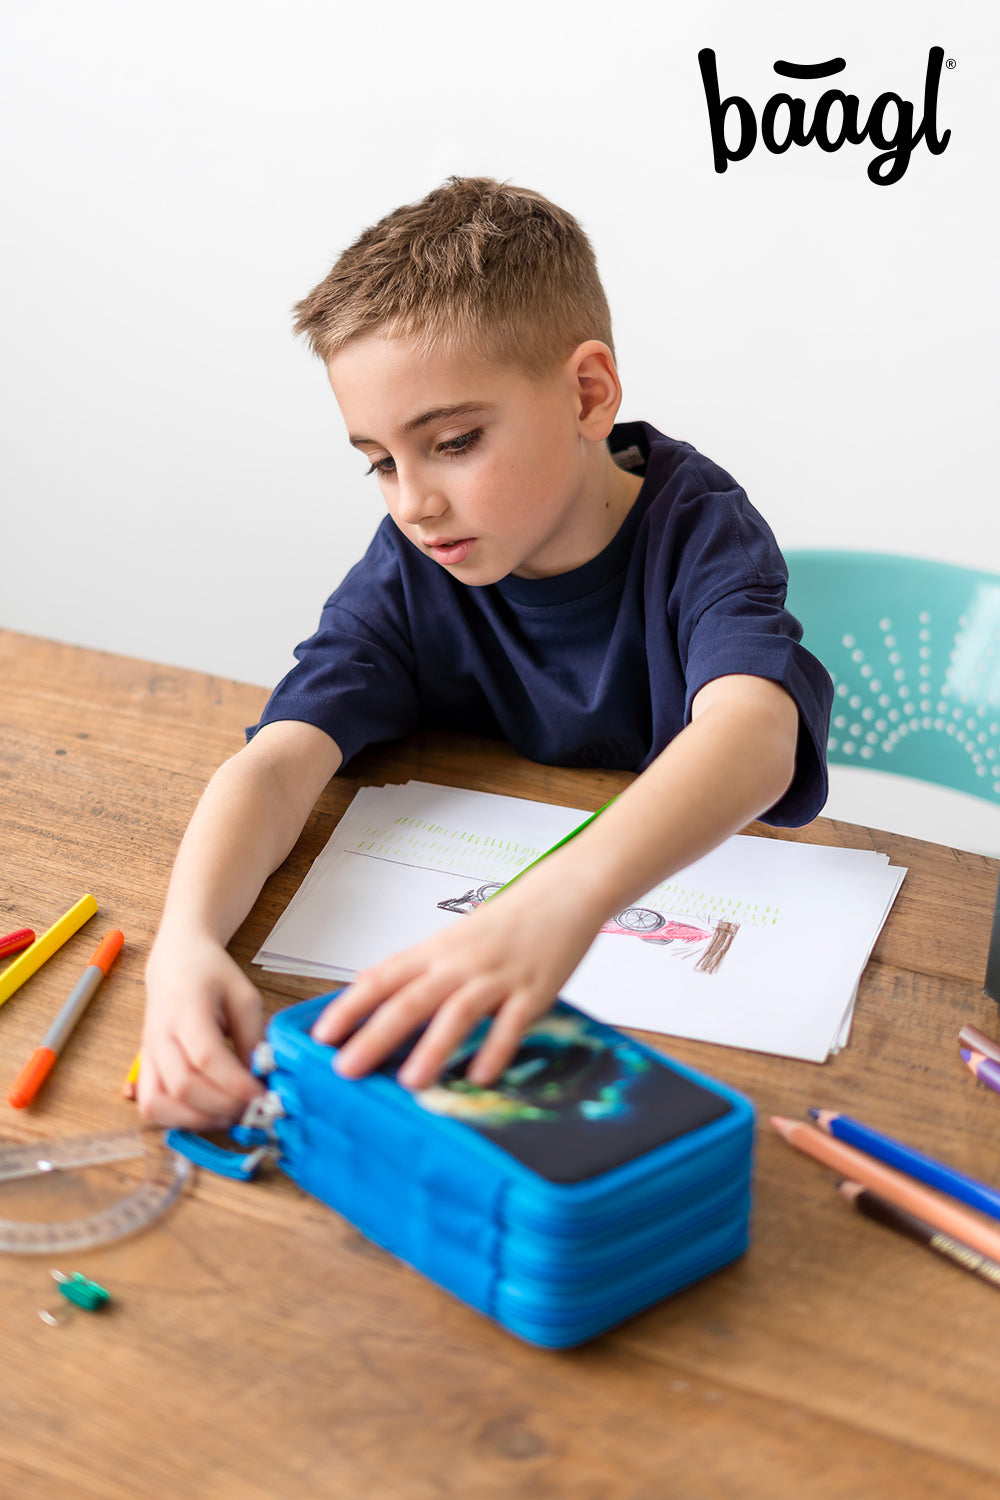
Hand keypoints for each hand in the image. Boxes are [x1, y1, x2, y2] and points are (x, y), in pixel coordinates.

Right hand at [139, 934, 265, 1127]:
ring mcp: (148, 1053)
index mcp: (186, 1009)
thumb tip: (258, 1078)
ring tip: (228, 1116)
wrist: (176, 961)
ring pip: (158, 1103)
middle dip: (222, 1105)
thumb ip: (251, 1037)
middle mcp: (160, 1035)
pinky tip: (202, 1116)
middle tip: (251, 1109)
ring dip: (195, 1120)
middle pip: (184, 1085)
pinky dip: (174, 1120)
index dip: (235, 1083)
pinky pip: (149, 1105)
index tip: (261, 1094)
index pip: (206, 1057)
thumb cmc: (212, 975)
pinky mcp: (144, 1067)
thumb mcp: (244, 996)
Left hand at [310, 863, 600, 1088]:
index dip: (351, 1006)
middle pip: (412, 1000)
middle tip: (346, 1069)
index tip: (321, 1036)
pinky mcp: (535, 990)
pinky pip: (513, 1023)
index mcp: (436, 951)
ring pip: (458, 1012)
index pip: (384, 978)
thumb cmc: (507, 921)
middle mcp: (461, 963)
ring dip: (432, 1047)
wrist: (564, 893)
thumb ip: (413, 966)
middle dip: (376, 1036)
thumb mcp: (452, 939)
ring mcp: (498, 977)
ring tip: (410, 1082)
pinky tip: (479, 1077)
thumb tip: (365, 984)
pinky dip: (496, 1049)